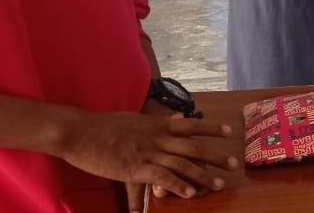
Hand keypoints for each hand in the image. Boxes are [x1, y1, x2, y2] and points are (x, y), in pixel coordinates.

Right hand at [56, 108, 238, 210]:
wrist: (80, 131)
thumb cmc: (103, 126)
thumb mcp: (134, 119)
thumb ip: (155, 122)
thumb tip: (174, 119)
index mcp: (156, 124)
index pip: (190, 125)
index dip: (211, 128)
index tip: (229, 131)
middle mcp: (156, 137)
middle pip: (193, 145)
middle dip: (215, 155)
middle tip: (232, 163)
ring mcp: (147, 152)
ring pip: (182, 163)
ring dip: (203, 175)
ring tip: (219, 184)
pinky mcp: (135, 168)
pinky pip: (162, 177)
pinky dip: (179, 185)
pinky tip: (190, 193)